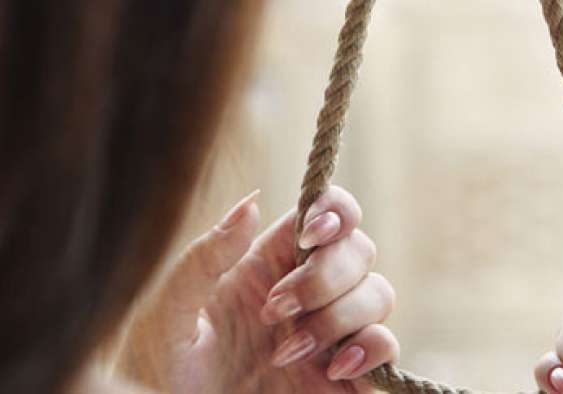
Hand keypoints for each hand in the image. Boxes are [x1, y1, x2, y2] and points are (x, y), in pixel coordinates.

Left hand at [114, 186, 397, 393]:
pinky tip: (333, 368)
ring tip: (286, 354)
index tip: (310, 235)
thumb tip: (253, 201)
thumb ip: (206, 256)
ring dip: (340, 317)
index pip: (326, 211)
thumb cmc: (162, 365)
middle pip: (359, 250)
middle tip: (274, 311)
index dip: (333, 210)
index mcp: (270, 260)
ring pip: (378, 293)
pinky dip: (373, 350)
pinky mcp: (346, 373)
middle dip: (325, 277)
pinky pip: (387, 347)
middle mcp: (309, 289)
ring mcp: (330, 330)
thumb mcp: (169, 309)